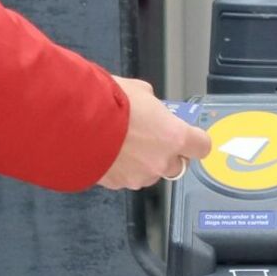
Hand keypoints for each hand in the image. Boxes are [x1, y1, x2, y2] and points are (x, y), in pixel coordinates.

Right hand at [98, 76, 211, 190]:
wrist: (74, 123)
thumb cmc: (110, 103)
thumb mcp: (138, 91)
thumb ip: (152, 104)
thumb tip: (150, 107)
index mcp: (175, 137)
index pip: (202, 147)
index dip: (195, 141)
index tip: (189, 136)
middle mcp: (161, 162)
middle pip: (177, 166)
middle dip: (166, 154)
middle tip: (150, 138)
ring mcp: (139, 176)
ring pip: (149, 173)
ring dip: (142, 163)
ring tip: (122, 143)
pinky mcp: (117, 185)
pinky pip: (126, 178)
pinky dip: (120, 168)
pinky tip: (107, 151)